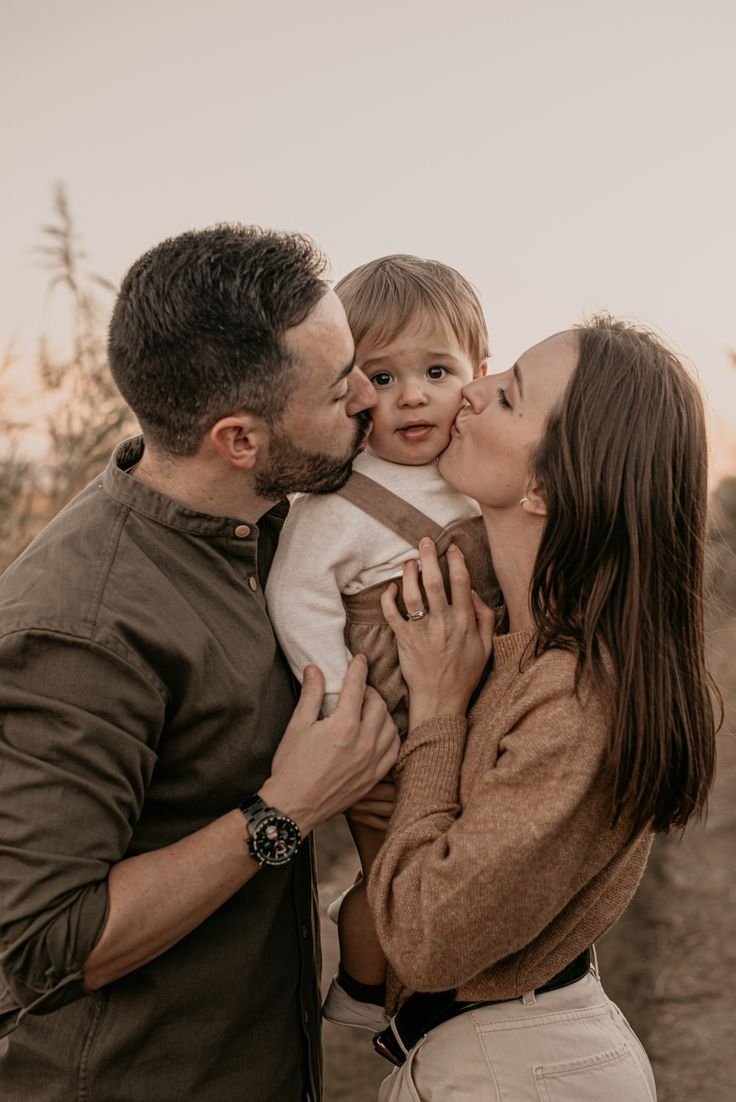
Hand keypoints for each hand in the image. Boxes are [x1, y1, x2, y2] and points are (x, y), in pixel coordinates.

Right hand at [259, 655, 398, 835]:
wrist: (293, 806)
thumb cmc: (291, 766)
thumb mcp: (297, 726)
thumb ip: (311, 695)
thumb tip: (314, 669)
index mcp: (343, 726)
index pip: (357, 687)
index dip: (358, 668)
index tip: (359, 658)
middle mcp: (363, 742)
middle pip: (378, 704)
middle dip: (369, 691)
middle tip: (358, 690)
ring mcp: (371, 762)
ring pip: (391, 726)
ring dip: (382, 713)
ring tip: (369, 710)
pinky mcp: (374, 778)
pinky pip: (394, 751)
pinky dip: (390, 737)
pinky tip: (380, 733)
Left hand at [380, 538, 494, 727]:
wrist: (440, 701)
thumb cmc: (464, 674)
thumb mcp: (486, 647)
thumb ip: (484, 617)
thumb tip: (473, 592)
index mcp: (464, 623)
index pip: (461, 583)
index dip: (456, 561)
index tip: (452, 548)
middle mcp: (443, 624)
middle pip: (434, 582)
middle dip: (429, 557)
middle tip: (425, 541)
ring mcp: (422, 632)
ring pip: (412, 594)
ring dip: (409, 573)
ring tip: (409, 560)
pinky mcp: (404, 640)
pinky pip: (392, 615)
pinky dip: (388, 599)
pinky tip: (391, 587)